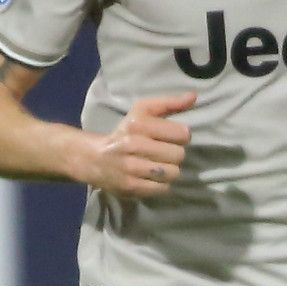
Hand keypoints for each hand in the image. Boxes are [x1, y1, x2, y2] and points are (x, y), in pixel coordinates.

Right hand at [79, 92, 194, 197]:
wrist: (93, 158)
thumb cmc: (124, 132)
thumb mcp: (142, 111)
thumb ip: (169, 103)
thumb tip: (193, 96)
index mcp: (138, 124)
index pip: (182, 134)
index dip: (179, 136)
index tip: (169, 137)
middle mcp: (133, 144)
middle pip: (179, 155)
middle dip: (173, 154)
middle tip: (162, 153)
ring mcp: (131, 168)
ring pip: (173, 173)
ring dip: (169, 171)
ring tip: (158, 166)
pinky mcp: (130, 187)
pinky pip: (163, 189)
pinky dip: (161, 185)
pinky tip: (151, 178)